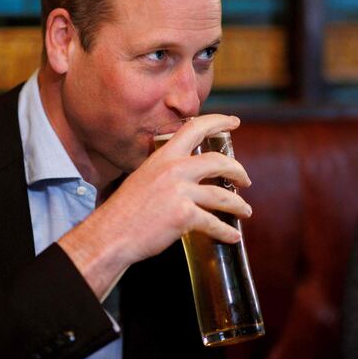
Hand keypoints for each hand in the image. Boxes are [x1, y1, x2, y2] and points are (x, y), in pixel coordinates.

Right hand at [58, 114, 252, 299]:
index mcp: (163, 157)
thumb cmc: (126, 210)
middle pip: (218, 162)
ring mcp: (180, 192)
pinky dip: (226, 232)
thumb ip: (165, 172)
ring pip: (222, 196)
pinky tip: (233, 236)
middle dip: (238, 171)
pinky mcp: (184, 215)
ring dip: (239, 205)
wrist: (112, 233)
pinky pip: (214, 223)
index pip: (195, 129)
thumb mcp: (143, 177)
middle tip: (245, 180)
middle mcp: (174, 169)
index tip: (234, 122)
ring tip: (245, 211)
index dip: (218, 122)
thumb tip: (186, 176)